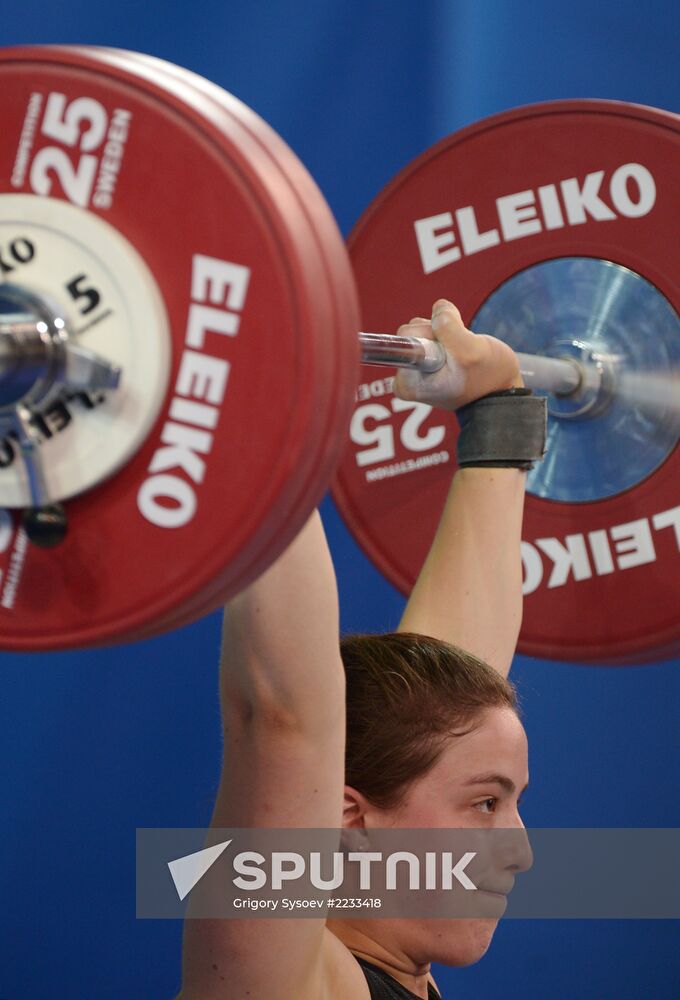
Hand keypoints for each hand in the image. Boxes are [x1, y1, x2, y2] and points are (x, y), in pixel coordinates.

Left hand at [393, 299, 521, 409]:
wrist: (502, 390)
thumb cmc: (487, 377)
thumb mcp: (470, 351)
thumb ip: (448, 327)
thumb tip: (438, 307)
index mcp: (407, 383)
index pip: (406, 337)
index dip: (432, 334)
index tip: (448, 351)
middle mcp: (406, 377)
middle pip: (411, 331)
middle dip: (438, 333)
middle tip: (458, 350)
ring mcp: (415, 367)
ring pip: (421, 328)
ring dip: (445, 333)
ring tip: (461, 351)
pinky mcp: (426, 357)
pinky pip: (431, 330)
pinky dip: (448, 333)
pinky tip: (459, 347)